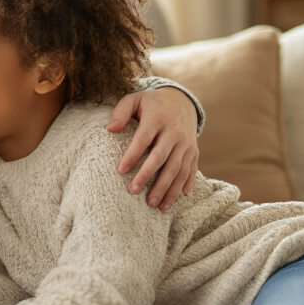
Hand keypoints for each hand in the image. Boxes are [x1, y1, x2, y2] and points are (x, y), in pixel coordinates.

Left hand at [107, 88, 199, 210]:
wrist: (181, 101)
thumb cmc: (151, 103)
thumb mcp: (134, 99)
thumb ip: (121, 112)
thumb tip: (109, 129)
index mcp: (158, 118)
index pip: (143, 139)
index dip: (132, 155)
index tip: (120, 171)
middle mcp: (175, 131)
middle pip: (162, 158)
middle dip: (148, 176)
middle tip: (133, 192)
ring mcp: (186, 143)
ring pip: (178, 169)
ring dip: (167, 188)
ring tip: (154, 205)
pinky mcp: (194, 151)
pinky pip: (191, 170)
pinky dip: (186, 185)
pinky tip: (177, 199)